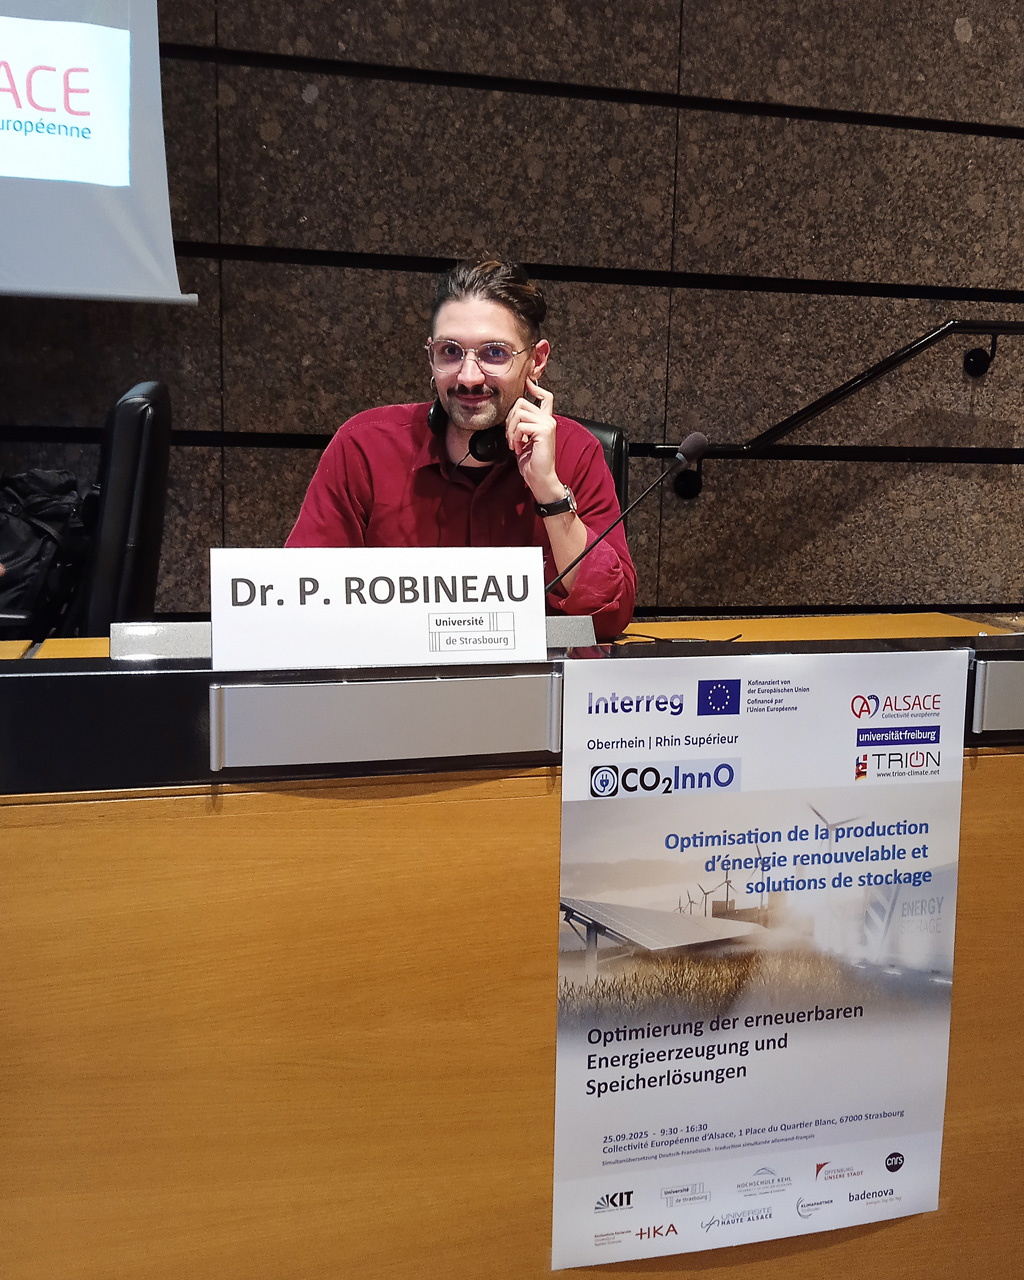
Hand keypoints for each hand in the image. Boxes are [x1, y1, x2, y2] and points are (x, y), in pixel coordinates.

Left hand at [505, 375, 562, 502]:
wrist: (540, 479)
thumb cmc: (531, 463)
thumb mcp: (524, 440)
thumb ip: (522, 426)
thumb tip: (511, 414)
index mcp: (545, 421)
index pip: (545, 396)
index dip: (534, 386)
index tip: (526, 381)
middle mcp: (548, 419)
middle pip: (522, 402)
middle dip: (509, 419)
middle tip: (510, 436)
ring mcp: (547, 424)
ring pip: (519, 412)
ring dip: (511, 429)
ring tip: (513, 444)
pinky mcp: (544, 431)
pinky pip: (521, 426)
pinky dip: (515, 438)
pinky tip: (518, 448)